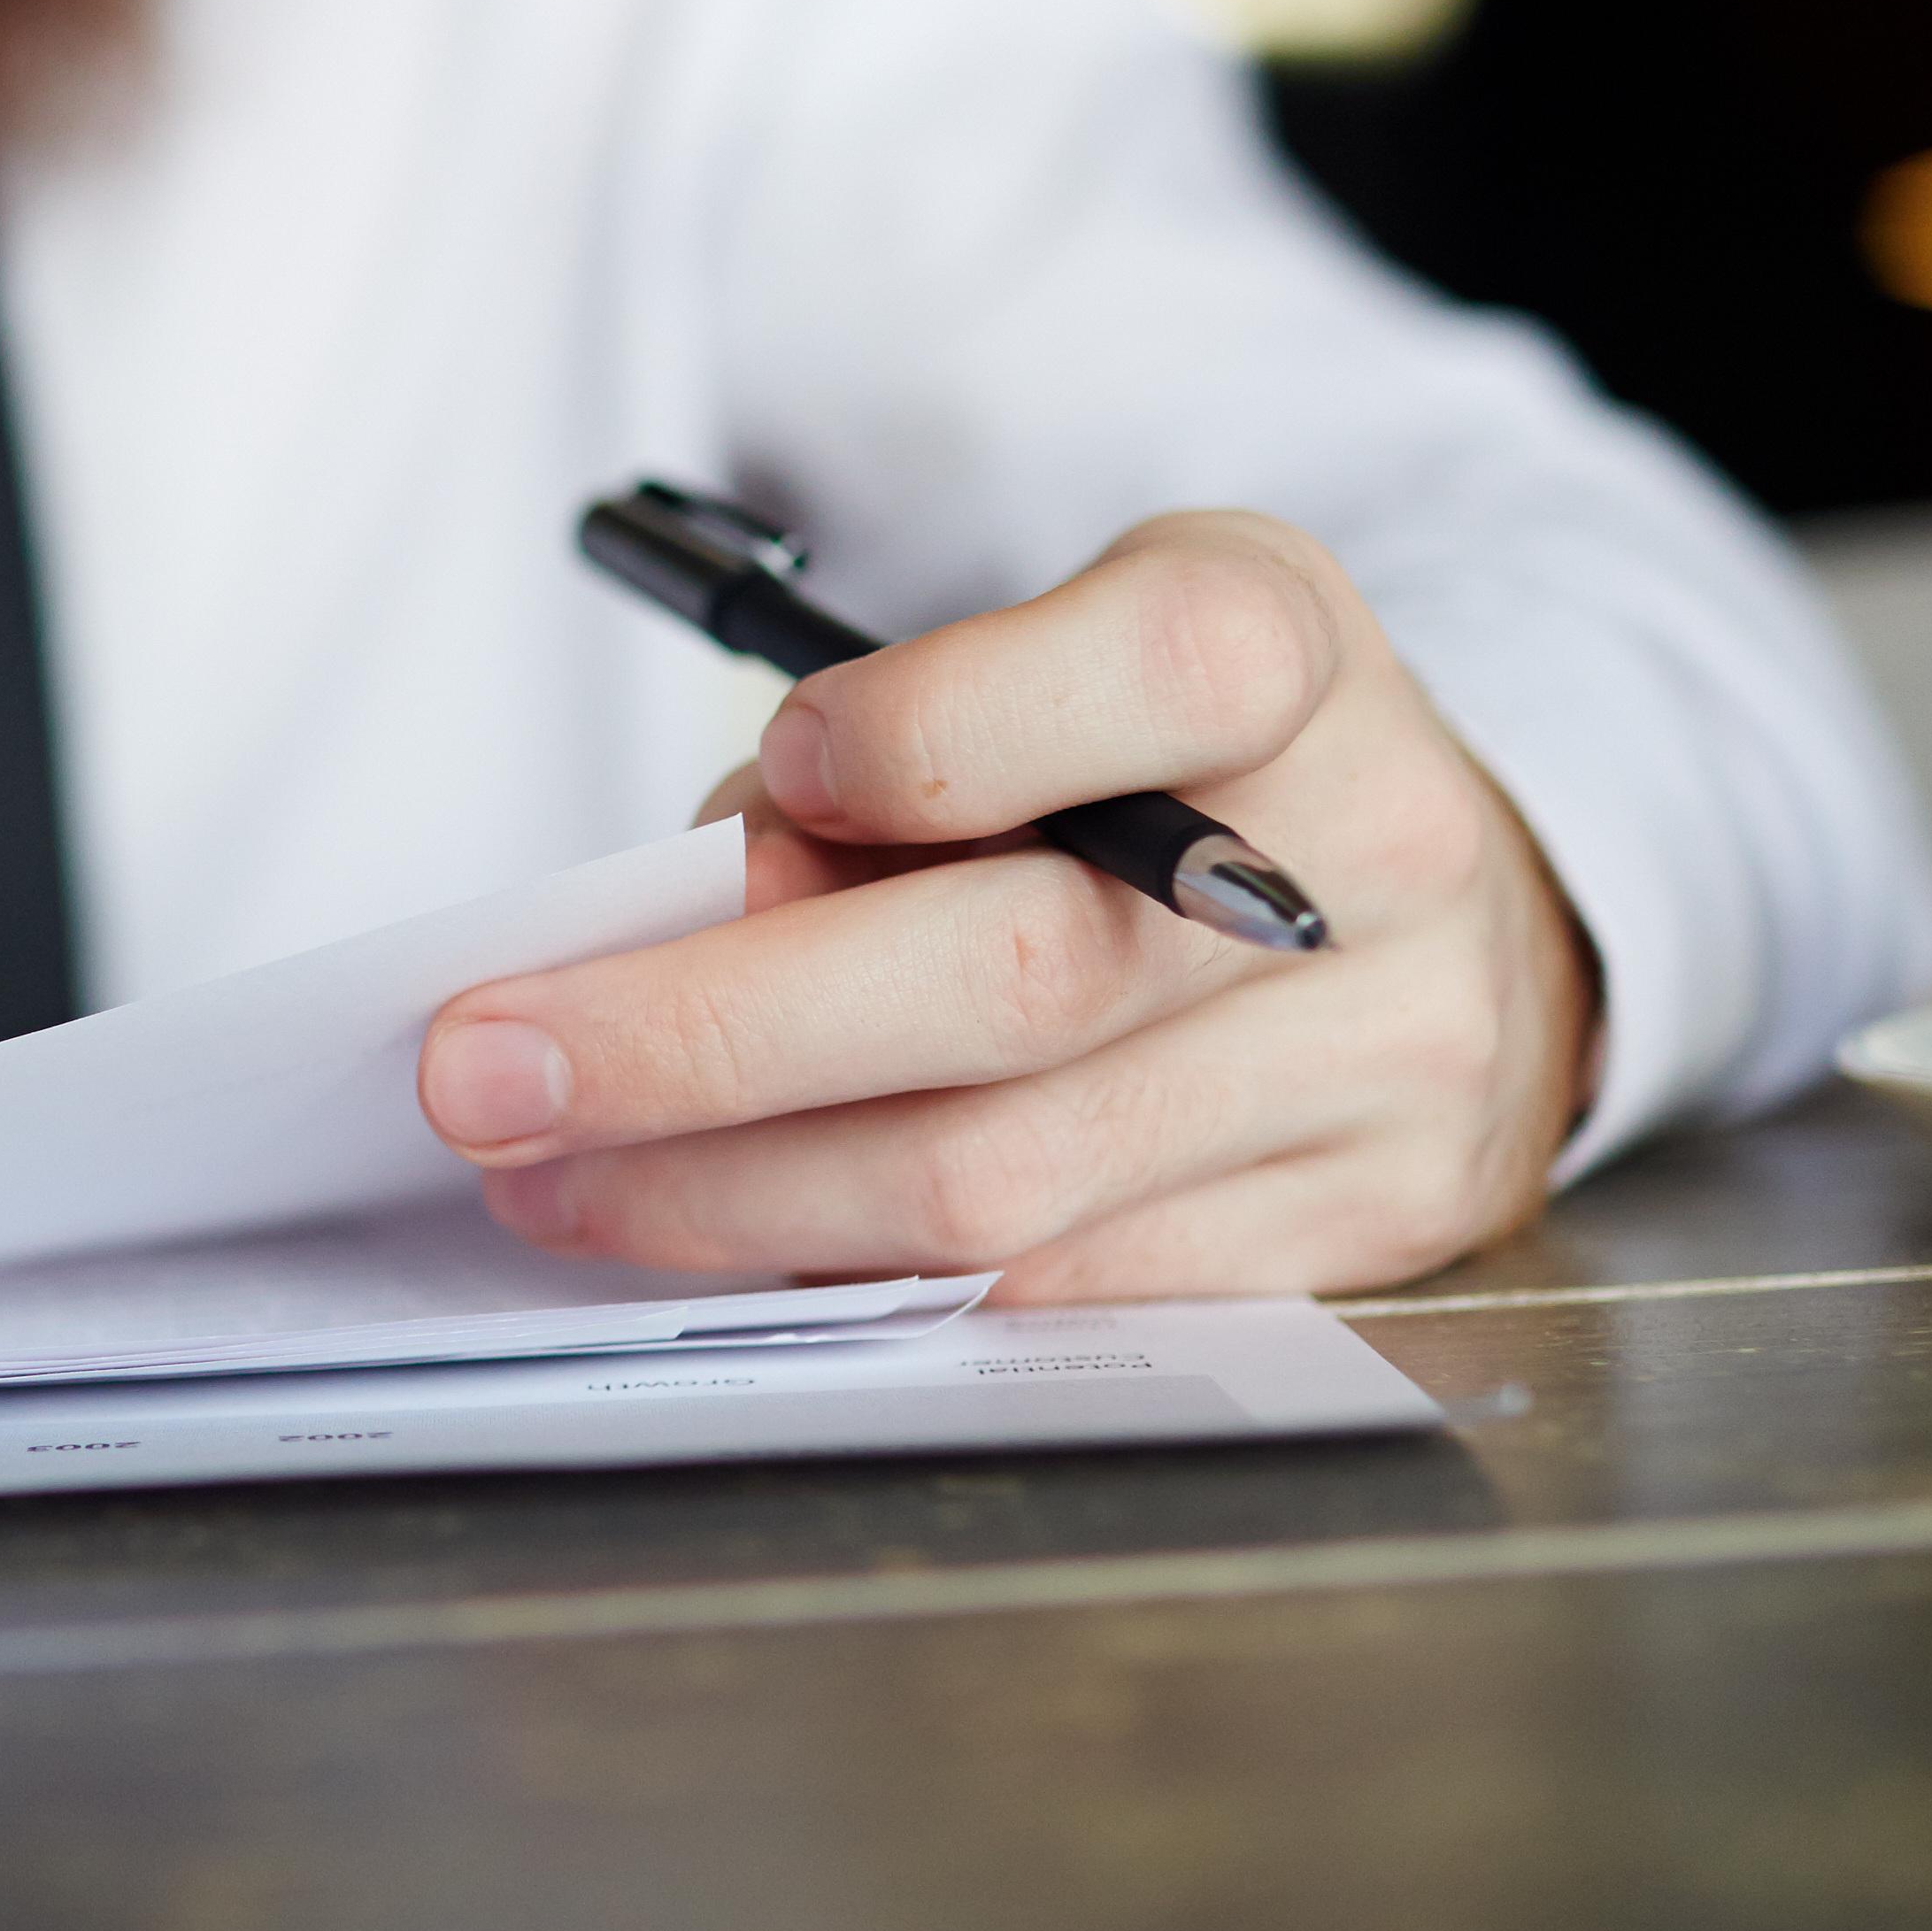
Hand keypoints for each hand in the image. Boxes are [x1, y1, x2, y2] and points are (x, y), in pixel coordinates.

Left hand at [417, 511, 1596, 1299]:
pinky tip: (721, 1238)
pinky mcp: (1364, 1221)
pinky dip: (859, 1265)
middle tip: (491, 1069)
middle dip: (710, 1040)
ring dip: (731, 1192)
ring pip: (1007, 1174)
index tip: (763, 777)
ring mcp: (1383, 1060)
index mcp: (1288, 649)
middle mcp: (1366, 857)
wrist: (1440, 897)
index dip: (938, 731)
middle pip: (1020, 976)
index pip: (1151, 672)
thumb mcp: (1051, 661)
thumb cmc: (1176, 756)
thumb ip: (882, 765)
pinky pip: (1057, 1281)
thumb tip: (687, 933)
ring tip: (551, 1176)